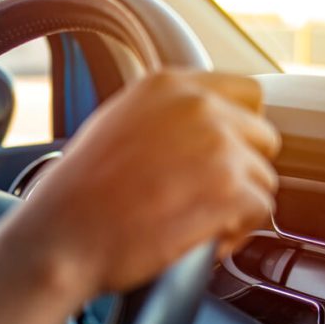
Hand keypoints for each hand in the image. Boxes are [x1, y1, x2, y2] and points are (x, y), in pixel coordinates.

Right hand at [18, 70, 279, 296]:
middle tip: (203, 195)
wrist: (62, 237)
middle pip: (261, 137)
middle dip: (239, 169)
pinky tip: (200, 238)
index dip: (236, 130)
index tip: (219, 155)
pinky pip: (260, 211)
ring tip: (194, 221)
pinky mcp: (228, 191)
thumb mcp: (114, 126)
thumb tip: (199, 126)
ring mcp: (217, 147)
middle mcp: (197, 107)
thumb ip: (163, 115)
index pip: (245, 93)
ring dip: (236, 205)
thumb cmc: (75, 195)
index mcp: (168, 85)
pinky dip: (235, 232)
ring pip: (263, 178)